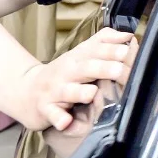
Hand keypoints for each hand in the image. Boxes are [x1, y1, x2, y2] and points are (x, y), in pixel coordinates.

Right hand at [15, 28, 137, 130]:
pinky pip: (53, 114)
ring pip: (69, 91)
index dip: (115, 51)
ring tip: (91, 93)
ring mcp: (55, 90)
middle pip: (87, 68)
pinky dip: (59, 118)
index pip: (98, 49)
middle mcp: (68, 71)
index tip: (131, 52)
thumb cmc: (63, 73)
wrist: (26, 90)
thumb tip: (129, 35)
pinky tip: (65, 121)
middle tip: (120, 71)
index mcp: (79, 57)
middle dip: (104, 69)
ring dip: (81, 92)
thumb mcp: (82, 54)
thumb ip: (105, 42)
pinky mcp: (45, 108)